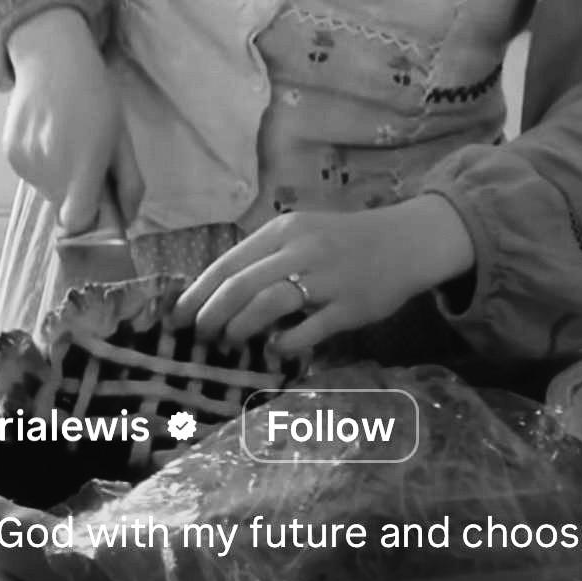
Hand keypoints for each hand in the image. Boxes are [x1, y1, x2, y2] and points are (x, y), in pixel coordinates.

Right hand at [3, 7, 126, 234]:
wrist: (52, 60)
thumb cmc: (97, 96)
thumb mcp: (123, 138)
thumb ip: (129, 184)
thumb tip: (127, 220)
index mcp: (84, 167)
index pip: (77, 223)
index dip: (89, 220)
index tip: (99, 202)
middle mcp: (50, 170)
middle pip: (63, 206)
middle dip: (77, 193)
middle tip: (87, 160)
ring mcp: (26, 163)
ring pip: (46, 191)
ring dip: (59, 178)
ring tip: (67, 141)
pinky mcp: (10, 153)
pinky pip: (30, 174)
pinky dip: (41, 165)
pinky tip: (48, 134)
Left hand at [169, 199, 475, 357]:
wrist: (404, 242)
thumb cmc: (344, 241)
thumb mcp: (302, 235)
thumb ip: (266, 258)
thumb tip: (218, 295)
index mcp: (284, 230)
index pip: (229, 263)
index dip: (198, 293)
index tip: (176, 317)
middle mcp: (301, 250)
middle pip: (242, 284)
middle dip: (211, 314)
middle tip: (199, 337)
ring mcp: (327, 278)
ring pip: (269, 303)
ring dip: (241, 328)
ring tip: (230, 343)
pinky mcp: (349, 306)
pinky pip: (309, 328)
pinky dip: (286, 342)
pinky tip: (276, 350)